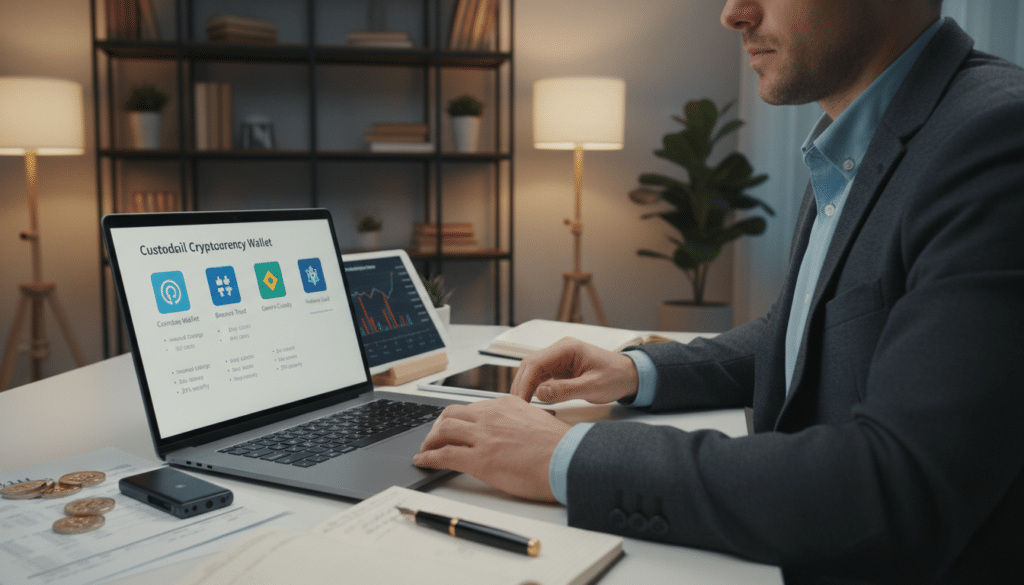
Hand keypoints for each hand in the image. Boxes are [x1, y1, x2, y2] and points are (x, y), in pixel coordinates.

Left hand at [413, 395, 571, 501]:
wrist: (569, 459)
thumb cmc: (562, 448)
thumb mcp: (538, 422)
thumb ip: (520, 423)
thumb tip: (513, 434)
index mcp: (507, 405)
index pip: (473, 407)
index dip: (459, 419)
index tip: (454, 426)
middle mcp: (491, 415)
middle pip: (451, 414)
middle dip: (439, 426)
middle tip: (434, 437)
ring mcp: (484, 436)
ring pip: (443, 430)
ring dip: (430, 440)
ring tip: (425, 449)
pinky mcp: (479, 458)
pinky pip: (444, 454)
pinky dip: (428, 457)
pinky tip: (423, 461)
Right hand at [510, 337, 639, 403]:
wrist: (630, 376)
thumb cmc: (616, 377)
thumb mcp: (593, 386)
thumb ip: (566, 390)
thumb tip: (540, 394)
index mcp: (567, 348)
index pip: (536, 362)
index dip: (524, 382)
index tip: (519, 400)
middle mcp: (560, 350)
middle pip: (530, 365)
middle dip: (521, 385)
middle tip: (516, 407)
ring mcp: (559, 359)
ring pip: (533, 371)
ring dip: (526, 388)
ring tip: (522, 407)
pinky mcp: (560, 369)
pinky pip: (541, 377)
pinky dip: (534, 389)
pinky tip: (532, 402)